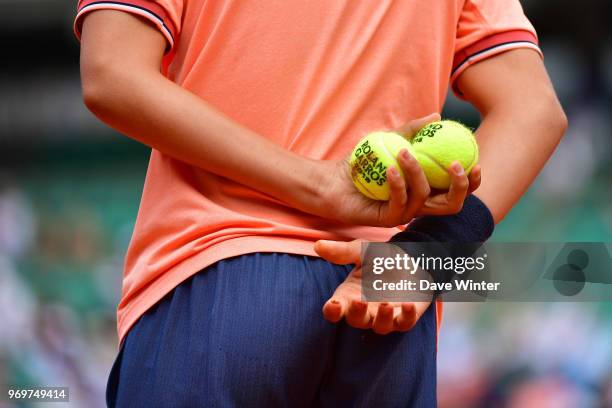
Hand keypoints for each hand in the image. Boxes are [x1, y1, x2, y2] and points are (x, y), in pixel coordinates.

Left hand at [313, 113, 480, 227]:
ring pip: (424, 199)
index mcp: (426, 189)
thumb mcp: (389, 139)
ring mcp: (404, 214)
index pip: (457, 190)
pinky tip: (390, 167)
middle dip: (460, 186)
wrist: (332, 180)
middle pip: (452, 204)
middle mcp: (419, 204)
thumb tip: (437, 117)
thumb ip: (412, 131)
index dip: (472, 181)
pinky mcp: (387, 220)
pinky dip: (398, 183)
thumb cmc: (361, 162)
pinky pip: (400, 203)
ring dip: (417, 172)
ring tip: (403, 152)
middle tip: (454, 164)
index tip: (475, 160)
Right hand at [314, 239, 431, 334]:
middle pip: (355, 320)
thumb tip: (318, 245)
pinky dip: (406, 317)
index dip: (332, 310)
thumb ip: (342, 251)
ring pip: (380, 327)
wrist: (412, 258)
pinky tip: (407, 304)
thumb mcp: (362, 250)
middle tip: (360, 301)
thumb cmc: (381, 257)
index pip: (334, 311)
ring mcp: (385, 316)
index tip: (334, 303)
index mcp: (349, 296)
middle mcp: (365, 310)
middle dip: (356, 313)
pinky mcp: (406, 316)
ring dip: (382, 318)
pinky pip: (405, 323)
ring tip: (386, 304)